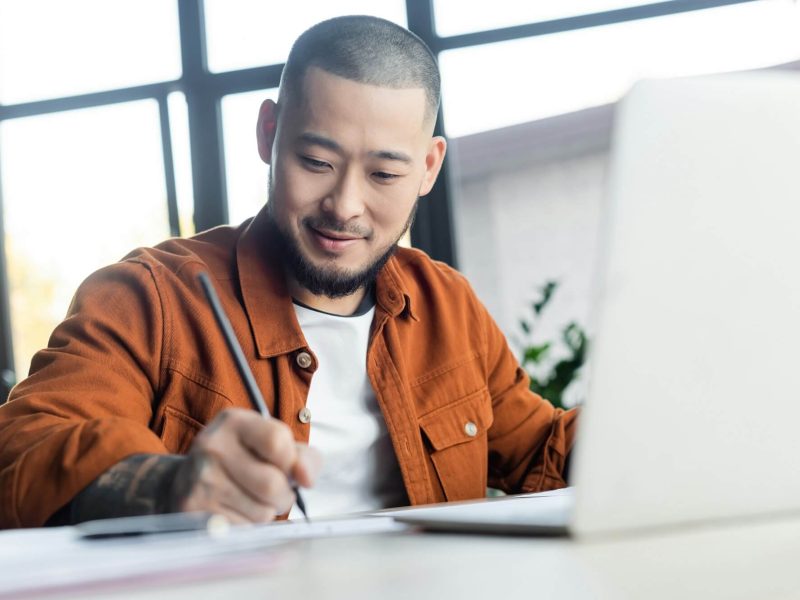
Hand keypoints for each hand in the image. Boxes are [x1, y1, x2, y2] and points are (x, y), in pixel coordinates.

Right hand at [168, 408, 320, 523]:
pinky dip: (248, 525)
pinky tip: (235, 511)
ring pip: (261, 511)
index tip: (288, 468)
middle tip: (275, 492)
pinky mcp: (193, 510)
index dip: (292, 462)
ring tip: (252, 500)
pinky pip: (243, 528)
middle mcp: (212, 446)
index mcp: (234, 422)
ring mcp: (200, 479)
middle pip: (272, 484)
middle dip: (284, 495)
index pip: (277, 441)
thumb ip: (302, 457)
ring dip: (266, 512)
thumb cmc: (242, 461)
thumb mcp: (272, 446)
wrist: (187, 480)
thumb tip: (307, 479)